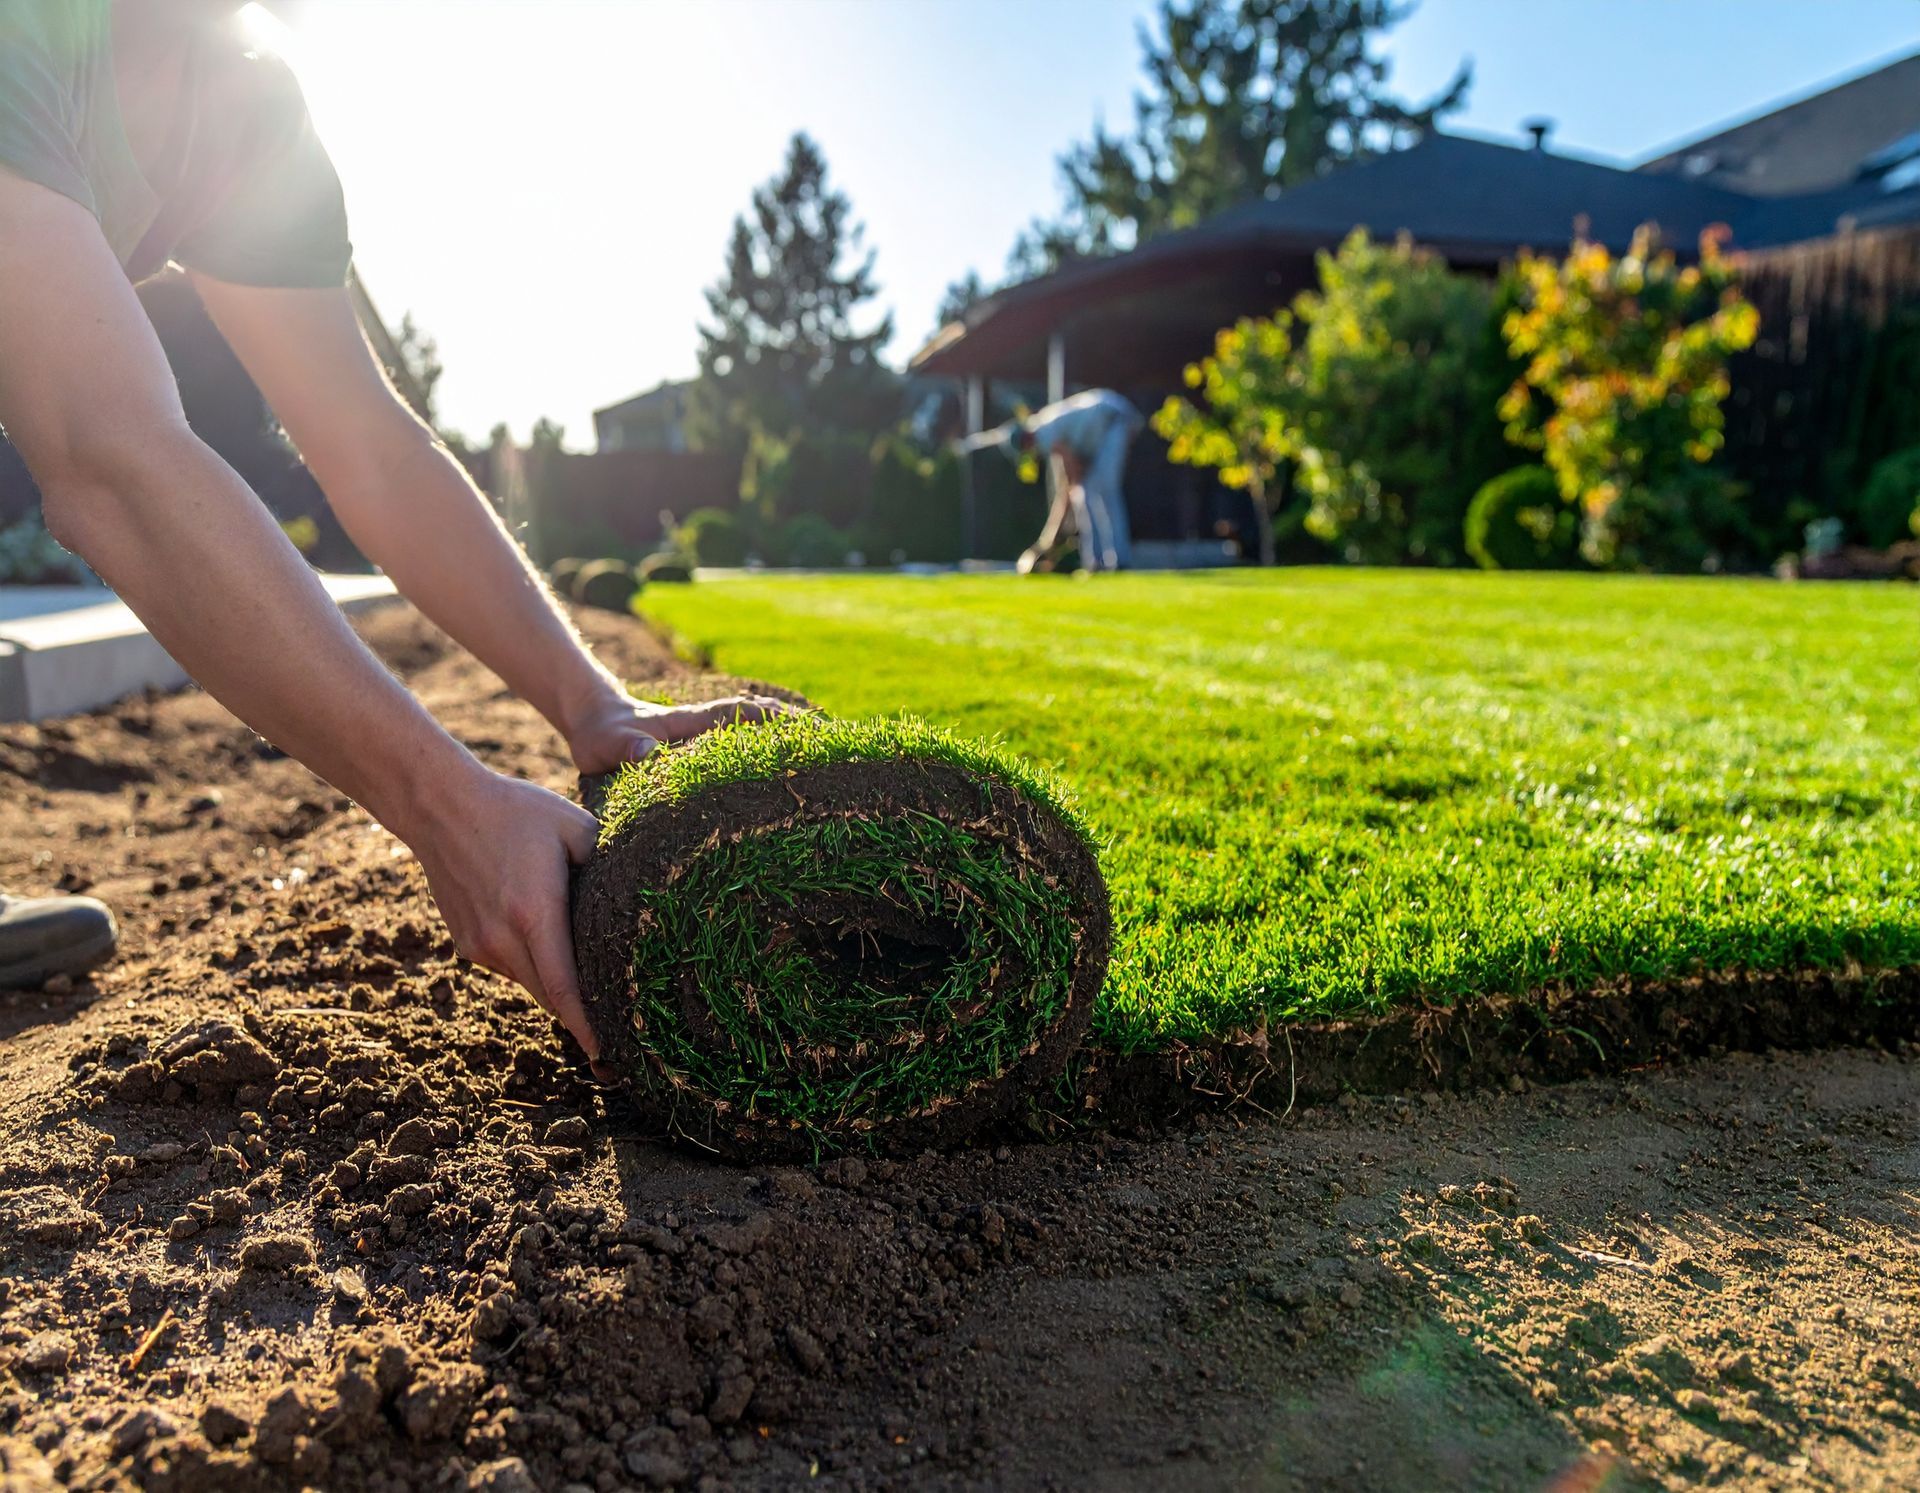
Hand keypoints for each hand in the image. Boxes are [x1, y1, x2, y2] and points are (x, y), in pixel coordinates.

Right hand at [403, 762, 611, 1076]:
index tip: (608, 1053)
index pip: (565, 988)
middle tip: (616, 1027)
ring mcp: (479, 945)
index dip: (587, 1025)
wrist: (440, 807)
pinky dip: (532, 966)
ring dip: (555, 985)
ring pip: (530, 984)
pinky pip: (510, 968)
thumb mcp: (574, 827)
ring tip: (586, 971)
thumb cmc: (515, 811)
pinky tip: (544, 938)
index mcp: (534, 912)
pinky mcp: (466, 943)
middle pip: (550, 997)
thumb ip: (607, 864)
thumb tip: (637, 897)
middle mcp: (502, 938)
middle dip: (580, 1015)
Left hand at [564, 687, 798, 775]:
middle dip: (796, 725)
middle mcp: (705, 724)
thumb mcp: (607, 744)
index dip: (776, 720)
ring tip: (820, 751)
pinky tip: (779, 764)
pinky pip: (740, 741)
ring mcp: (704, 733)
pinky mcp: (698, 745)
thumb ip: (625, 747)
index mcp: (692, 722)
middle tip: (833, 740)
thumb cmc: (600, 734)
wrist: (592, 718)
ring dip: (785, 734)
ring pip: (754, 727)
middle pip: (761, 717)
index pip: (743, 714)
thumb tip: (646, 752)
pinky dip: (764, 746)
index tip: (809, 729)